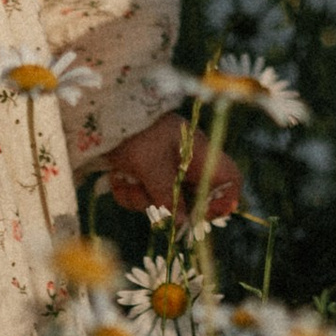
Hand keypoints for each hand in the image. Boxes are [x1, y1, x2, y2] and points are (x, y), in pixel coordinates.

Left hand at [96, 113, 242, 224]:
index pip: (229, 179)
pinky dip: (129, 190)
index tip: (201, 216)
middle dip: (166, 206)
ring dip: (141, 198)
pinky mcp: (146, 174)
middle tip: (151, 206)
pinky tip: (117, 177)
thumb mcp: (151, 166)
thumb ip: (168, 195)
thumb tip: (183, 222)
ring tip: (125, 180)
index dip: (223, 200)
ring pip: (163, 200)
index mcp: (198, 154)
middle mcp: (186, 163)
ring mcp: (165, 168)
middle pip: (190, 199)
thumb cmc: (135, 134)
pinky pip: (143, 195)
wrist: (105, 113)